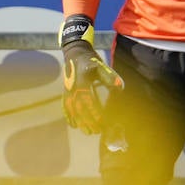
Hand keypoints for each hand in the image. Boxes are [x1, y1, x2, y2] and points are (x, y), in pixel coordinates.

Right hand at [58, 14, 122, 133]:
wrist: (75, 53)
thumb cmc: (90, 60)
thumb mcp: (101, 66)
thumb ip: (110, 76)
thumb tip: (119, 86)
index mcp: (82, 82)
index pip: (88, 101)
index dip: (95, 113)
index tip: (102, 122)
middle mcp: (73, 89)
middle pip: (80, 109)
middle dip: (88, 122)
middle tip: (97, 131)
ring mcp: (67, 91)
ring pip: (72, 111)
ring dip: (79, 122)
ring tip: (87, 131)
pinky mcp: (65, 92)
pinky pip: (65, 107)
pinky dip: (69, 117)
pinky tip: (74, 125)